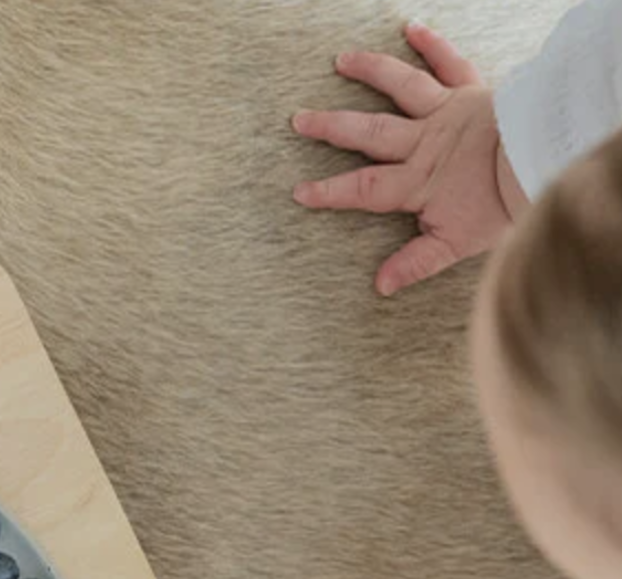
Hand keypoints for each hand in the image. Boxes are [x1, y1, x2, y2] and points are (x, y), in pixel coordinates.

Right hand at [293, 21, 527, 295]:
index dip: (329, 191)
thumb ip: (415, 263)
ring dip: (370, 73)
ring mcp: (446, 112)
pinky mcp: (472, 90)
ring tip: (342, 61)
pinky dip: (431, 44)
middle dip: (332, 127)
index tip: (299, 191)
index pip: (362, 188)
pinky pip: (449, 63)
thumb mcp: (455, 245)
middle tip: (300, 119)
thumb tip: (380, 285)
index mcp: (416, 182)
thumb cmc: (503, 204)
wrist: (543, 160)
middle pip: (369, 133)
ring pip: (401, 88)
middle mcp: (424, 142)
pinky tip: (411, 28)